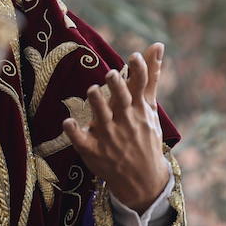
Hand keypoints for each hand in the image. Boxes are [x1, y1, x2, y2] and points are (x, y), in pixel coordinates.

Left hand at [63, 44, 169, 212]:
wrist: (144, 180)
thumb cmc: (145, 136)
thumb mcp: (150, 107)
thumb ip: (150, 76)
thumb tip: (157, 45)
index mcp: (139, 109)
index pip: (140, 86)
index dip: (139, 71)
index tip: (134, 56)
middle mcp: (125, 121)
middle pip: (121, 100)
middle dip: (116, 87)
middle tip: (110, 74)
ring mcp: (109, 137)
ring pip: (102, 118)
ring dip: (97, 105)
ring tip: (92, 91)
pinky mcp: (93, 151)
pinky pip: (82, 141)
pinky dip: (74, 132)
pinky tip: (68, 122)